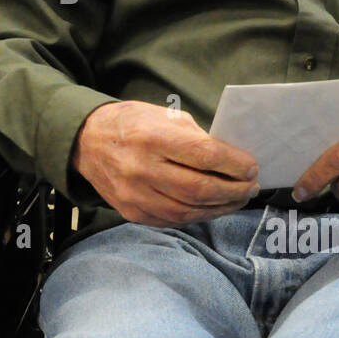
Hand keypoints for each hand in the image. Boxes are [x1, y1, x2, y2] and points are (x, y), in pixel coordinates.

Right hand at [72, 100, 258, 226]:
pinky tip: (212, 207)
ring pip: (189, 211)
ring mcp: (135, 195)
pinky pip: (173, 221)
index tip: (251, 167)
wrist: (87, 142)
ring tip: (237, 199)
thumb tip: (231, 161)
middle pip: (200, 189)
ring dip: (221, 208)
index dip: (234, 165)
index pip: (204, 155)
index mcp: (152, 137)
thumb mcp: (164, 117)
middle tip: (250, 187)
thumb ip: (196, 138)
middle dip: (233, 191)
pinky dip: (198, 215)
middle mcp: (142, 169)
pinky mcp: (132, 212)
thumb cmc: (132, 124)